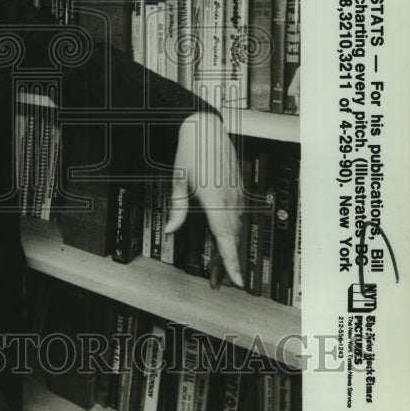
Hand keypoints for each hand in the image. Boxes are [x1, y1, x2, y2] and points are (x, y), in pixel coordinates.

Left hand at [164, 112, 244, 288]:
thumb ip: (177, 210)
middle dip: (227, 263)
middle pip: (232, 239)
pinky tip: (224, 240)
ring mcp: (237, 194)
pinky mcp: (239, 189)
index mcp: (215, 199)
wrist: (205, 128)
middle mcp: (230, 199)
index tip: (237, 281)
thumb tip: (169, 231)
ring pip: (236, 229)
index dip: (231, 262)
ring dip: (229, 249)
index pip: (226, 238)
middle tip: (216, 282)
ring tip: (218, 267)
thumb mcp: (177, 181)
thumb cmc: (190, 152)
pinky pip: (238, 216)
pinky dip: (232, 232)